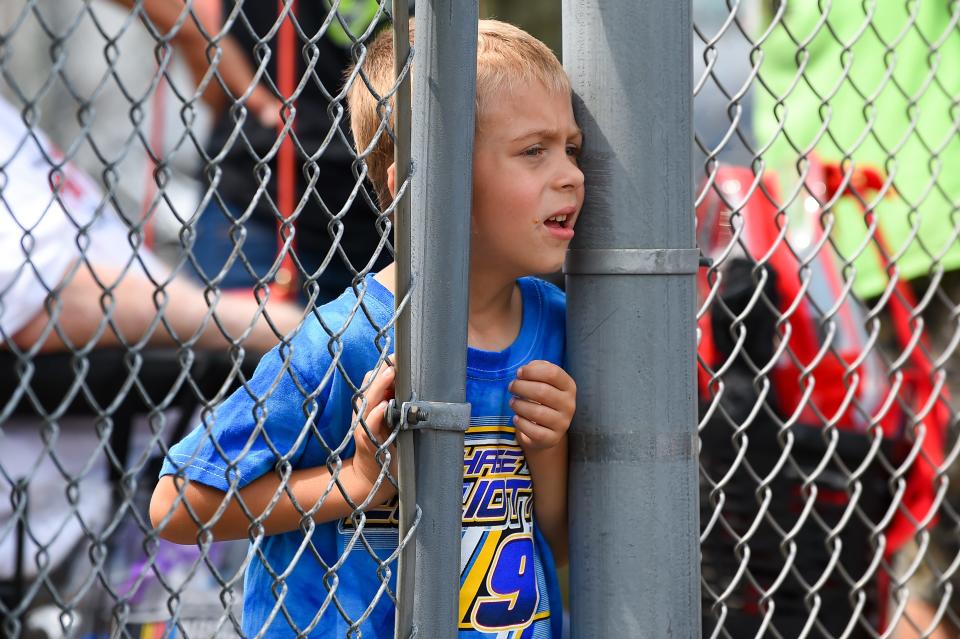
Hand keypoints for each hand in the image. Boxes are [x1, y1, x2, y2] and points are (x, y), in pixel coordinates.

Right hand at [350, 360, 397, 496]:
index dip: (387, 363)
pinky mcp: (368, 440)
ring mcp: (364, 424)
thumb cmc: (387, 443)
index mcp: (371, 401)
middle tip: (398, 357)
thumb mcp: (392, 418)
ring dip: (380, 386)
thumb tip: (423, 382)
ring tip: (391, 373)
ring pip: (369, 400)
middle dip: (384, 370)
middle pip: (370, 383)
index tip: (402, 352)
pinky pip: (371, 425)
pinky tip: (385, 406)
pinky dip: (377, 415)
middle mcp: (364, 409)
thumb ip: (399, 401)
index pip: (375, 375)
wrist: (372, 476)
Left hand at [509, 360, 575, 450]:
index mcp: (569, 387)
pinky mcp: (552, 438)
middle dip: (521, 387)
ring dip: (519, 405)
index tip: (519, 373)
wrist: (547, 431)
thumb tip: (527, 369)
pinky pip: (533, 430)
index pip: (553, 373)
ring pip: (536, 412)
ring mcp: (562, 423)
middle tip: (511, 387)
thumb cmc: (542, 400)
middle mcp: (569, 405)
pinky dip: (521, 423)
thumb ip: (538, 369)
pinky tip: (517, 418)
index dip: (532, 371)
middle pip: (542, 391)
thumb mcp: (544, 381)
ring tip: (513, 402)